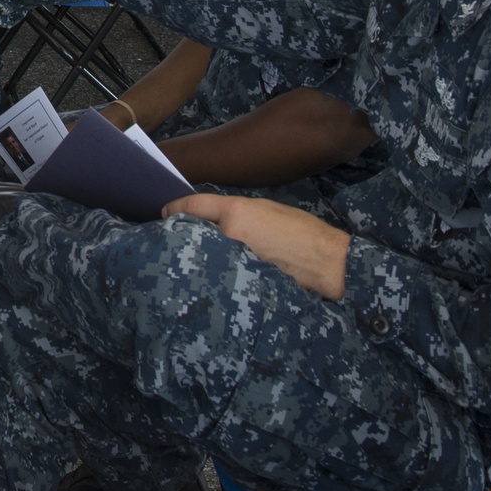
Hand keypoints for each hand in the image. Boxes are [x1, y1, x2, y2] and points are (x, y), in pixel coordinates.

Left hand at [161, 194, 349, 298]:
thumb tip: (211, 218)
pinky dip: (212, 274)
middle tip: (172, 237)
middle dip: (181, 235)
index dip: (174, 208)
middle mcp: (229, 236)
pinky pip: (216, 275)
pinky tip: (214, 275)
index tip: (164, 212)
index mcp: (236, 212)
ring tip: (192, 257)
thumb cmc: (302, 232)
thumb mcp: (267, 210)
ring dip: (195, 256)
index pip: (192, 206)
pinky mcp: (238, 285)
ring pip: (201, 255)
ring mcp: (231, 263)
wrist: (327, 263)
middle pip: (189, 233)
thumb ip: (236, 212)